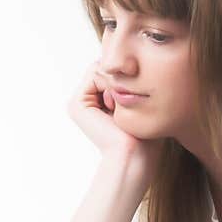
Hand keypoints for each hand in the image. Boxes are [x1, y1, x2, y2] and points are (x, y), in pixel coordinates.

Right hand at [67, 59, 161, 184]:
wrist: (134, 157)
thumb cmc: (145, 138)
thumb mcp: (143, 107)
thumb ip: (136, 85)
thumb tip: (135, 65)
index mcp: (100, 105)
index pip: (115, 73)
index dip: (129, 76)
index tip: (140, 98)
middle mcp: (87, 103)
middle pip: (107, 69)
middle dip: (123, 77)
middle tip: (132, 101)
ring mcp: (79, 104)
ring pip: (102, 69)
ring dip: (118, 81)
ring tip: (123, 105)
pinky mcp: (76, 104)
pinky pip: (95, 73)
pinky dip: (110, 82)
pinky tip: (116, 103)